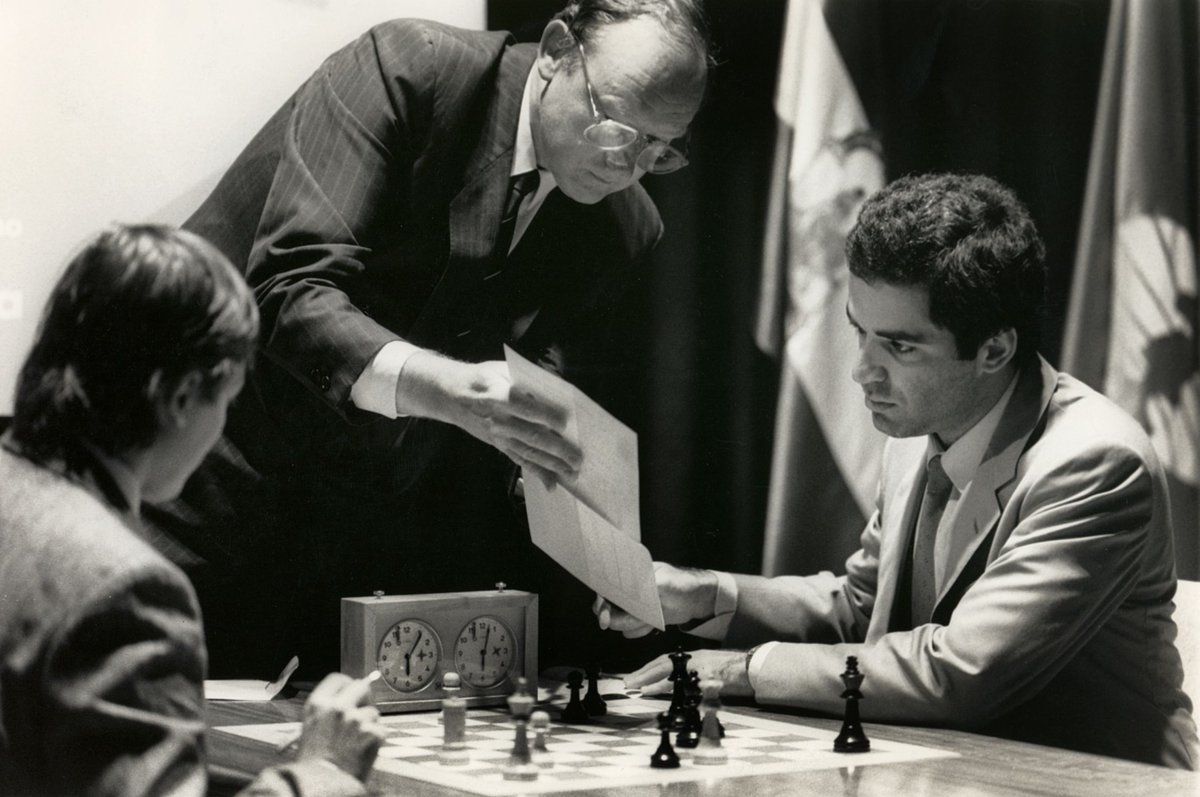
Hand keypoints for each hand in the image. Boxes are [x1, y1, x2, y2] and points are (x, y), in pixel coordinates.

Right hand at [296, 673, 386, 781]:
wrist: (322, 786)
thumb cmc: (314, 763)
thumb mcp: (310, 729)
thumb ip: (328, 710)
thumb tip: (347, 697)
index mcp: (318, 704)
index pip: (338, 679)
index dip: (347, 684)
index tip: (351, 690)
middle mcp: (337, 707)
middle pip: (361, 686)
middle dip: (364, 698)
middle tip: (362, 710)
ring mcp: (356, 719)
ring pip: (372, 712)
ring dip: (369, 724)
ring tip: (355, 744)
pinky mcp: (372, 732)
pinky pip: (380, 729)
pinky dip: (375, 740)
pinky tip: (363, 752)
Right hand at [404, 354, 580, 485]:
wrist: (451, 395)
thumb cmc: (482, 378)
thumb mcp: (502, 369)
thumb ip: (527, 380)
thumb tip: (558, 390)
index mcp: (499, 396)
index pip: (525, 408)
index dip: (545, 415)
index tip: (565, 422)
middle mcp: (499, 420)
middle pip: (531, 435)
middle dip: (556, 448)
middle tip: (577, 458)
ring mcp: (498, 436)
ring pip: (528, 452)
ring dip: (551, 465)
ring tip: (571, 474)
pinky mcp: (499, 445)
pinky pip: (519, 460)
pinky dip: (536, 473)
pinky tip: (551, 484)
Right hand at [592, 562, 716, 637]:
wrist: (696, 600)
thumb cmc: (681, 583)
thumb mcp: (663, 583)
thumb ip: (643, 588)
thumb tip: (626, 593)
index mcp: (629, 574)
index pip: (606, 587)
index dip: (602, 602)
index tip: (604, 617)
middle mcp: (627, 589)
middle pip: (607, 608)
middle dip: (617, 618)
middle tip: (631, 621)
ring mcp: (632, 605)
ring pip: (618, 622)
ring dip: (633, 624)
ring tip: (651, 618)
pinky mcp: (639, 618)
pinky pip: (630, 630)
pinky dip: (640, 629)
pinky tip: (653, 622)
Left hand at [623, 649, 753, 697]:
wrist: (752, 667)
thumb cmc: (730, 668)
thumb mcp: (707, 665)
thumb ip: (689, 671)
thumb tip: (670, 681)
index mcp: (692, 657)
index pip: (664, 661)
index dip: (647, 669)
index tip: (633, 677)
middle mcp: (694, 660)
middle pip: (663, 665)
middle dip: (644, 674)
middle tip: (628, 683)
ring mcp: (702, 670)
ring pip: (672, 674)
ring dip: (654, 682)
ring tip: (639, 689)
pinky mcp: (710, 680)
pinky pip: (689, 687)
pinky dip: (677, 690)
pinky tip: (666, 695)